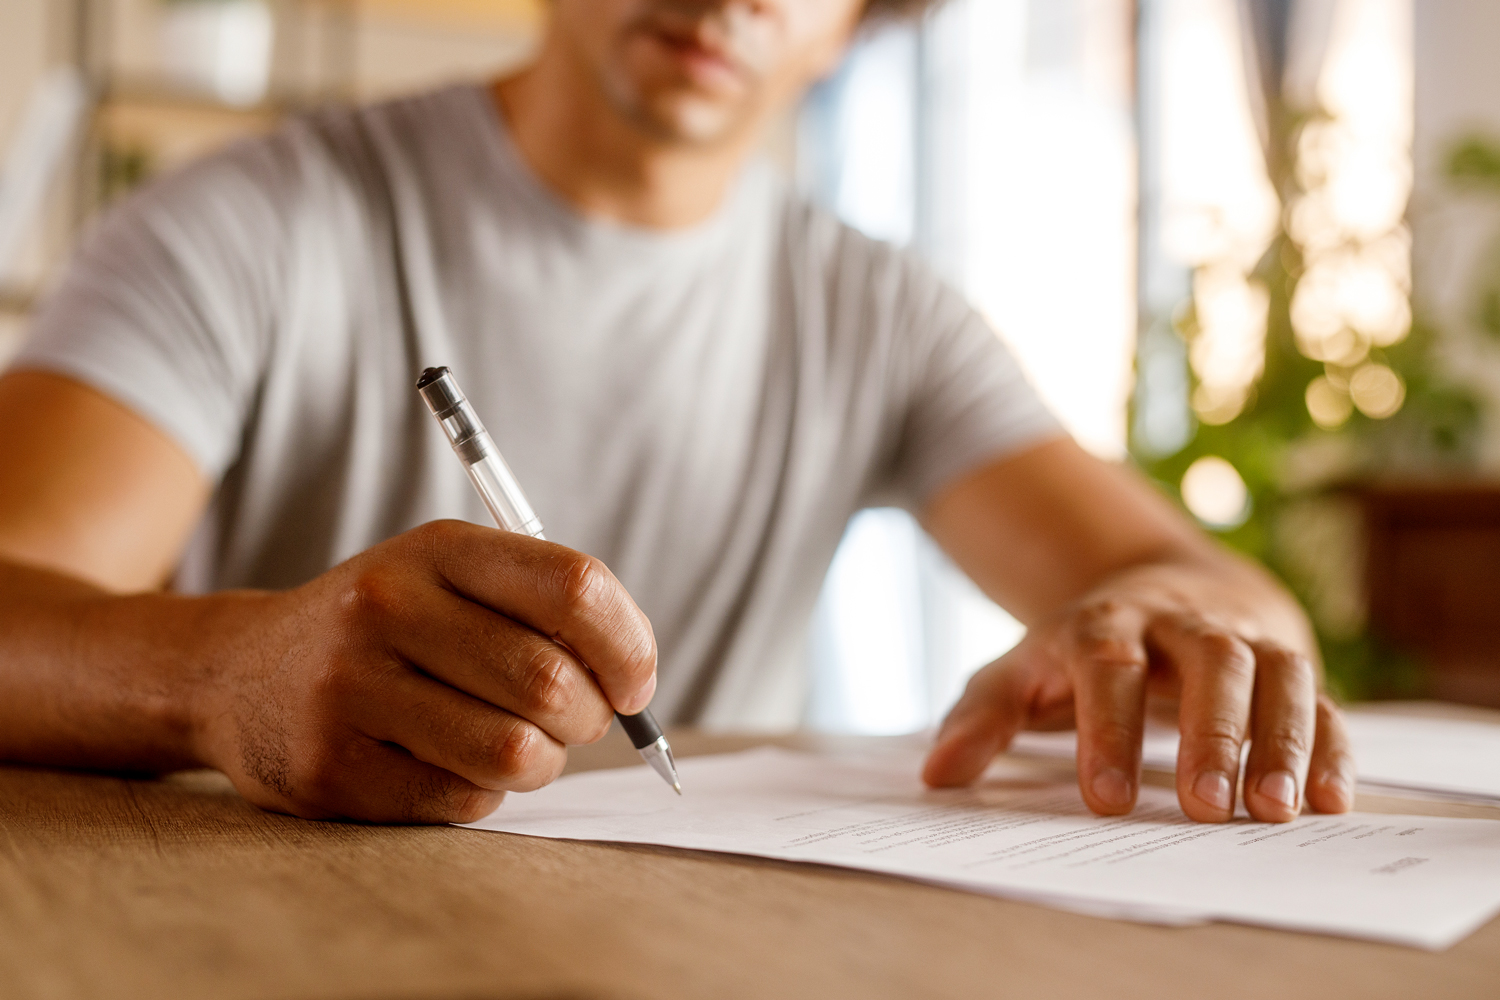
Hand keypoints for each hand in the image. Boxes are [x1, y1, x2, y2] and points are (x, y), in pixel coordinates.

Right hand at [189, 520, 656, 822]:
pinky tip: (451, 765)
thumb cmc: (386, 631)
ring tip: (518, 746)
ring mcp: (351, 689)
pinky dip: (482, 793)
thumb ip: (544, 609)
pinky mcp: (330, 768)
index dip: (629, 646)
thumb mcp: (450, 580)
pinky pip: (463, 801)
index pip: (575, 588)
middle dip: (588, 719)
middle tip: (572, 721)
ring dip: (541, 763)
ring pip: (515, 753)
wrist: (236, 674)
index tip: (634, 683)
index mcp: (437, 548)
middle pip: (552, 682)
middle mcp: (388, 606)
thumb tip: (636, 680)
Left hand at [921, 564, 1354, 822]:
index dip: (1106, 728)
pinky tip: (1331, 803)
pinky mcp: (1292, 662)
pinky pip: (1323, 700)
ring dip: (1280, 741)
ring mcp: (1246, 637)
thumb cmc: (1084, 648)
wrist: (1168, 586)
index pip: (1108, 664)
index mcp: (1108, 621)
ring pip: (1276, 674)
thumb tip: (937, 775)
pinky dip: (1332, 747)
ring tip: (1273, 812)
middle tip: (1205, 808)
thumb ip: (984, 717)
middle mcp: (1185, 621)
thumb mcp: (1024, 669)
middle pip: (1208, 661)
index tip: (1105, 799)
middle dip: (1209, 733)